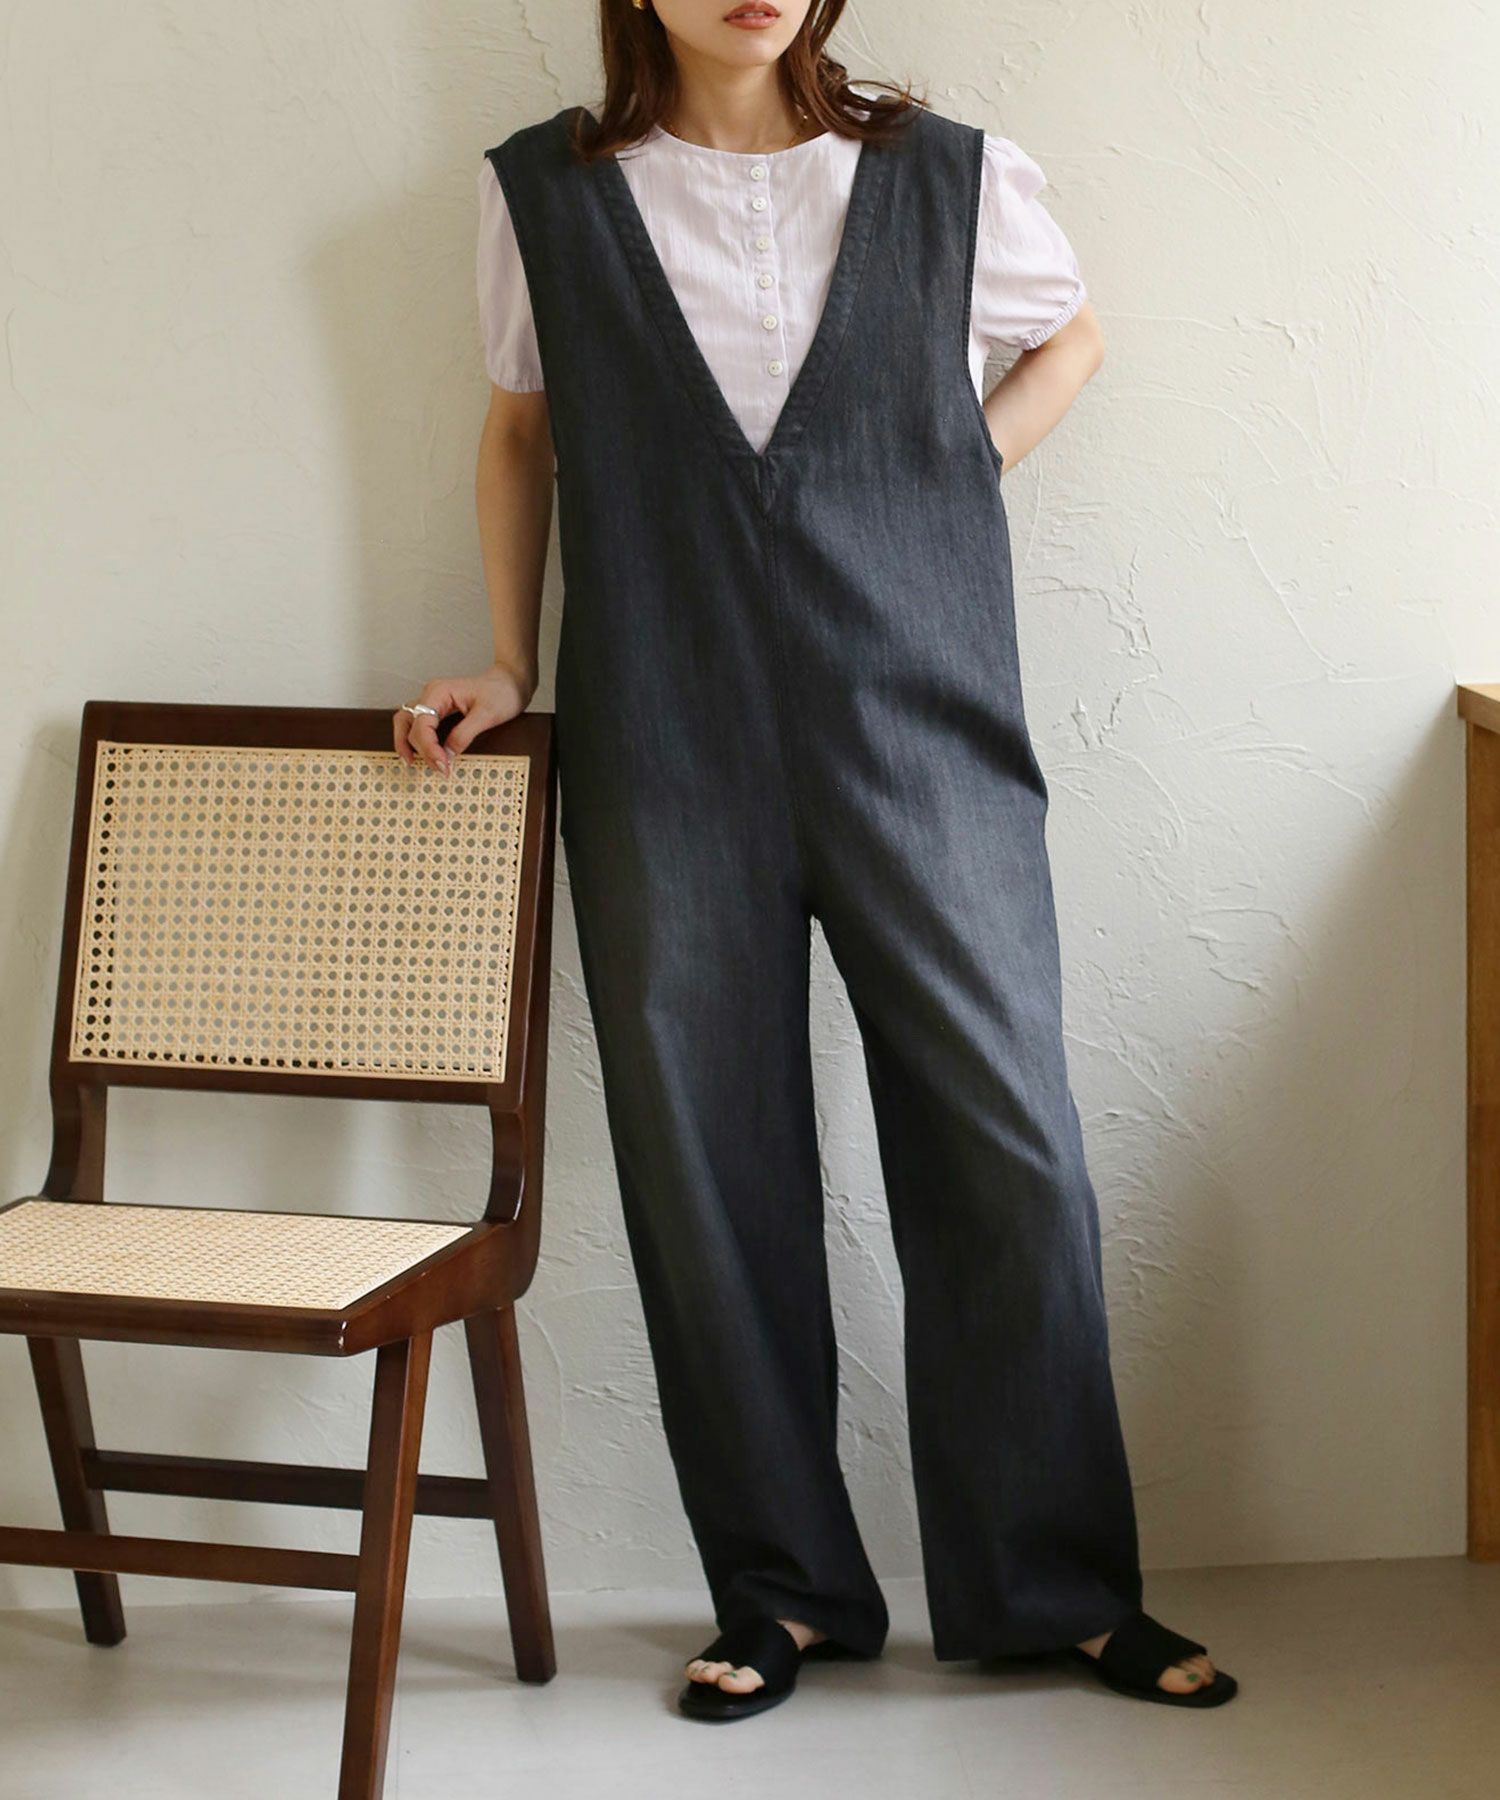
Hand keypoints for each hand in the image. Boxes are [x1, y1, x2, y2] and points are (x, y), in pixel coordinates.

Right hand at [392, 661, 534, 774]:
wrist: (510, 682)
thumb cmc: (501, 693)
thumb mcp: (487, 715)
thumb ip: (464, 735)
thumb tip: (447, 755)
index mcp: (439, 691)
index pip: (423, 724)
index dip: (429, 748)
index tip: (443, 766)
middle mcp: (431, 694)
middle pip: (410, 724)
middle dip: (421, 749)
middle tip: (438, 768)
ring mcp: (432, 701)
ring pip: (406, 721)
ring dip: (405, 742)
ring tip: (411, 762)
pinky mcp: (437, 709)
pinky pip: (416, 723)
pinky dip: (412, 738)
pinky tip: (417, 753)